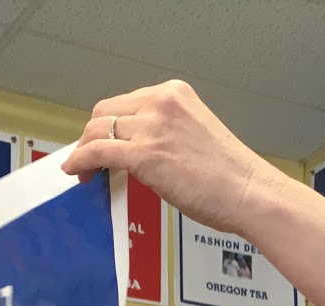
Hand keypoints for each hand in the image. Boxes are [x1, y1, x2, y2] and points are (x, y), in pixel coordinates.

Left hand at [62, 80, 289, 237]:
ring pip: (98, 131)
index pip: (126, 103)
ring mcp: (151, 126)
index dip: (108, 125)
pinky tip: (77, 173)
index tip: (104, 144)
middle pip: (105, 112)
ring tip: (84, 172)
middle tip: (91, 160)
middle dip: (92, 135)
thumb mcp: (194, 136)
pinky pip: (97, 152)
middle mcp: (160, 102)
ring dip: (84, 151)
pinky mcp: (144, 154)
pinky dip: (81, 162)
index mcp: (174, 94)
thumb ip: (165, 134)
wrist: (247, 192)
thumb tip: (136, 153)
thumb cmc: (229, 176)